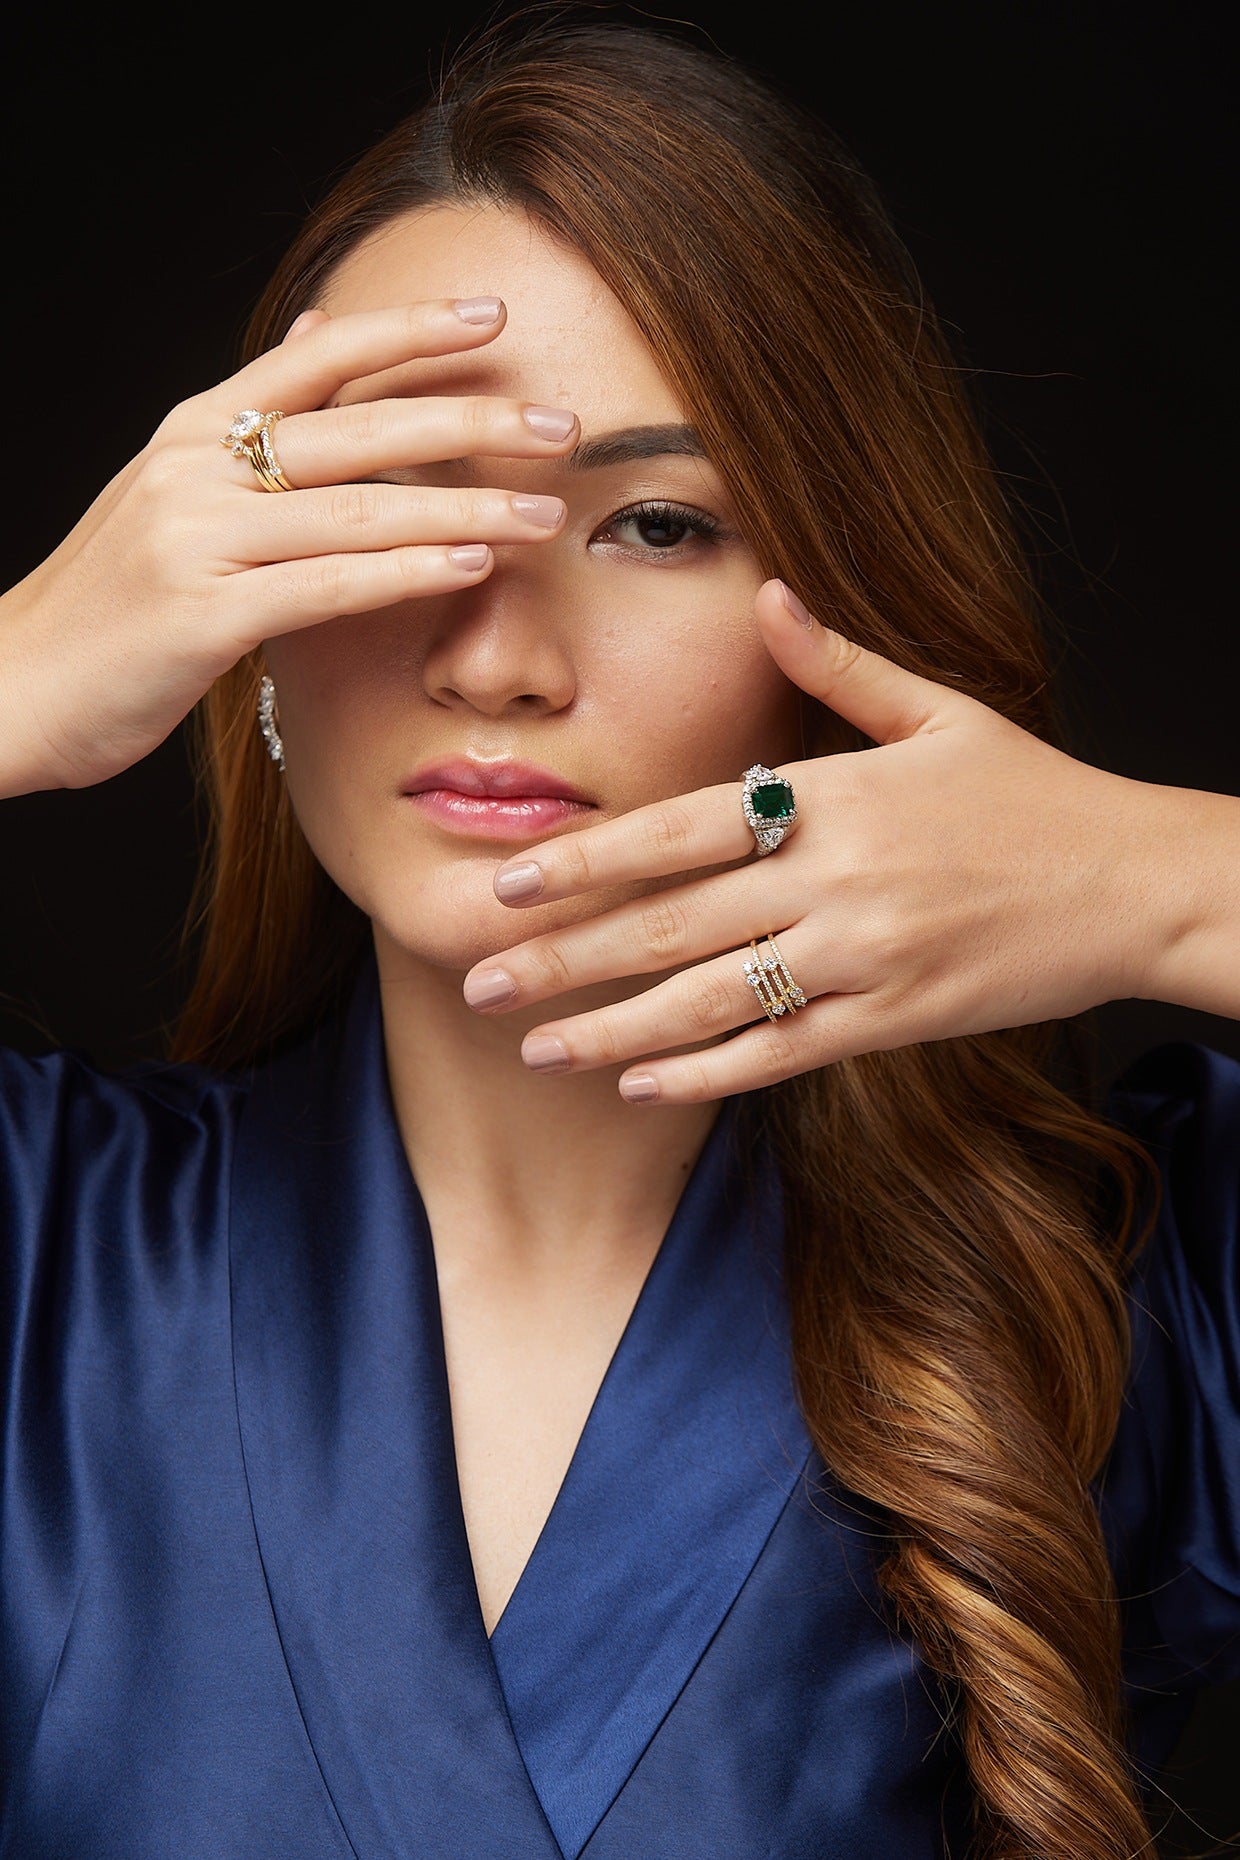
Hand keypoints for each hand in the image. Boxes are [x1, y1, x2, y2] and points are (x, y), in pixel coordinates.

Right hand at [0, 297, 577, 795]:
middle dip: (470, 422)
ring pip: (356, 508)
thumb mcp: (172, 488)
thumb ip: (253, 418)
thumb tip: (320, 327)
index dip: (407, 332)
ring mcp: (196, 539)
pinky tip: (472, 565)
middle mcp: (196, 469)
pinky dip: (406, 573)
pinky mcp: (200, 615)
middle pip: (358, 428)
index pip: (318, 360)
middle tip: (561, 424)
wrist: (11, 684)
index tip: (493, 317)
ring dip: (464, 507)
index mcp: (194, 431)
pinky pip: (326, 585)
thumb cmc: (110, 601)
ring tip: (545, 510)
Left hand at [463, 579, 1186, 1101]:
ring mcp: (862, 961)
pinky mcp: (893, 1022)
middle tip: (479, 980)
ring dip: (610, 1031)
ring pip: (710, 1005)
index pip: (680, 831)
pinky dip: (704, 1074)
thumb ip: (837, 664)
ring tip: (532, 1050)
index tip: (508, 880)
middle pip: (670, 927)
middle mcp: (835, 883)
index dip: (587, 860)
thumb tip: (766, 592)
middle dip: (564, 959)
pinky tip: (638, 1085)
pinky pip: (779, 1055)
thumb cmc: (1034, 794)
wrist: (1134, 884)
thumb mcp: (941, 710)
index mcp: (833, 797)